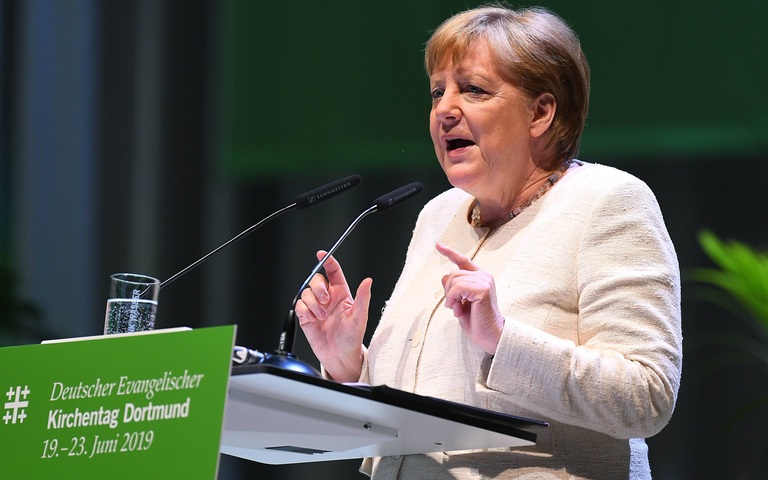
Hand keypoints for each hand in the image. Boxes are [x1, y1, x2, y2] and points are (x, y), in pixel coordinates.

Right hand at [295, 251, 371, 381]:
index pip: (333, 271)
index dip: (327, 260)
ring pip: (307, 293)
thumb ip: (363, 297)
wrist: (340, 355)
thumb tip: (368, 281)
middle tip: (325, 302)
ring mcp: (316, 307)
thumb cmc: (352, 337)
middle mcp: (328, 298)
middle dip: (319, 289)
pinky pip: (300, 306)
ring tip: (322, 317)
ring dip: (313, 304)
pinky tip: (313, 320)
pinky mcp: (306, 316)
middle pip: (317, 280)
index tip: (321, 254)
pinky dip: (305, 311)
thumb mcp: (360, 317)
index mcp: (341, 293)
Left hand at [436, 242, 504, 354]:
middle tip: (454, 306)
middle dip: (448, 291)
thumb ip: (454, 289)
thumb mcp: (460, 302)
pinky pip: (457, 288)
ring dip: (450, 297)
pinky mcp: (483, 289)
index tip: (438, 245)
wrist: (491, 335)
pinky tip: (457, 309)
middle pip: (453, 273)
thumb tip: (445, 277)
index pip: (463, 261)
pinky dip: (452, 299)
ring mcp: (484, 281)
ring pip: (453, 280)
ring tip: (457, 309)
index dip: (450, 252)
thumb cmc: (477, 322)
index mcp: (480, 278)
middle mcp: (483, 276)